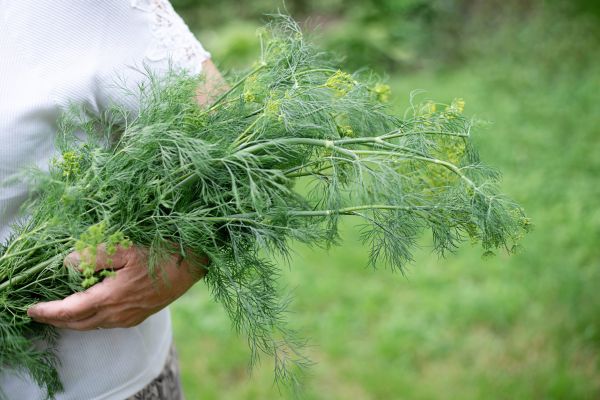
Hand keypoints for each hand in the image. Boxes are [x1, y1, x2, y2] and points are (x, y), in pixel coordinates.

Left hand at [27, 244, 206, 329]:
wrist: (193, 264)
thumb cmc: (162, 252)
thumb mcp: (125, 247)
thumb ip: (93, 256)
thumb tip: (68, 264)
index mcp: (111, 297)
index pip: (70, 311)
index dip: (48, 312)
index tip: (31, 309)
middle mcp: (119, 313)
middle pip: (78, 323)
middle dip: (56, 320)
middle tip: (40, 312)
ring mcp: (130, 317)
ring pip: (93, 325)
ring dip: (73, 320)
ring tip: (60, 311)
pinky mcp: (139, 315)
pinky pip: (107, 323)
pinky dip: (91, 319)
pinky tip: (91, 308)